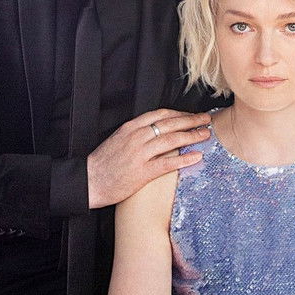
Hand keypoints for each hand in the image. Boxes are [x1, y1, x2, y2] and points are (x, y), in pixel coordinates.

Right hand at [87, 109, 210, 208]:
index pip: (160, 115)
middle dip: (191, 120)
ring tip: (206, 135)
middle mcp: (136, 137)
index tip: (190, 115)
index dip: (179, 113)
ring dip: (192, 136)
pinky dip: (184, 159)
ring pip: (171, 140)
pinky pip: (168, 163)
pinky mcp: (142, 172)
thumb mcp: (117, 140)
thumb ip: (136, 134)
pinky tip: (197, 157)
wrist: (88, 181)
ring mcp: (140, 154)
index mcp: (130, 128)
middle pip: (170, 124)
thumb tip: (155, 132)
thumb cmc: (102, 163)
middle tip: (206, 120)